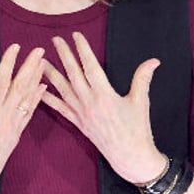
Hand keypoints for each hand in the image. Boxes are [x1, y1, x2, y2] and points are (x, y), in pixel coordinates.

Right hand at [0, 44, 46, 193]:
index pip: (1, 82)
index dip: (9, 64)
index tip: (15, 48)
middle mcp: (4, 117)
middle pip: (20, 87)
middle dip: (30, 67)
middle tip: (39, 50)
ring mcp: (13, 125)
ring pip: (28, 98)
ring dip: (36, 79)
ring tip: (44, 63)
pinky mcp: (17, 133)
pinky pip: (30, 112)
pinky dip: (37, 99)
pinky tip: (43, 88)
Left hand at [41, 32, 165, 183]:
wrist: (130, 156)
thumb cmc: (138, 129)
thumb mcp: (141, 102)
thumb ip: (143, 78)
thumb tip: (154, 60)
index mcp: (105, 95)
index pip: (90, 66)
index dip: (82, 50)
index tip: (75, 36)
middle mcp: (90, 102)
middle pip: (73, 74)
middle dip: (64, 55)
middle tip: (55, 40)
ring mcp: (82, 114)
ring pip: (63, 90)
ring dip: (51, 74)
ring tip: (40, 62)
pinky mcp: (79, 124)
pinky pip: (61, 109)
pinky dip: (49, 100)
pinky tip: (38, 91)